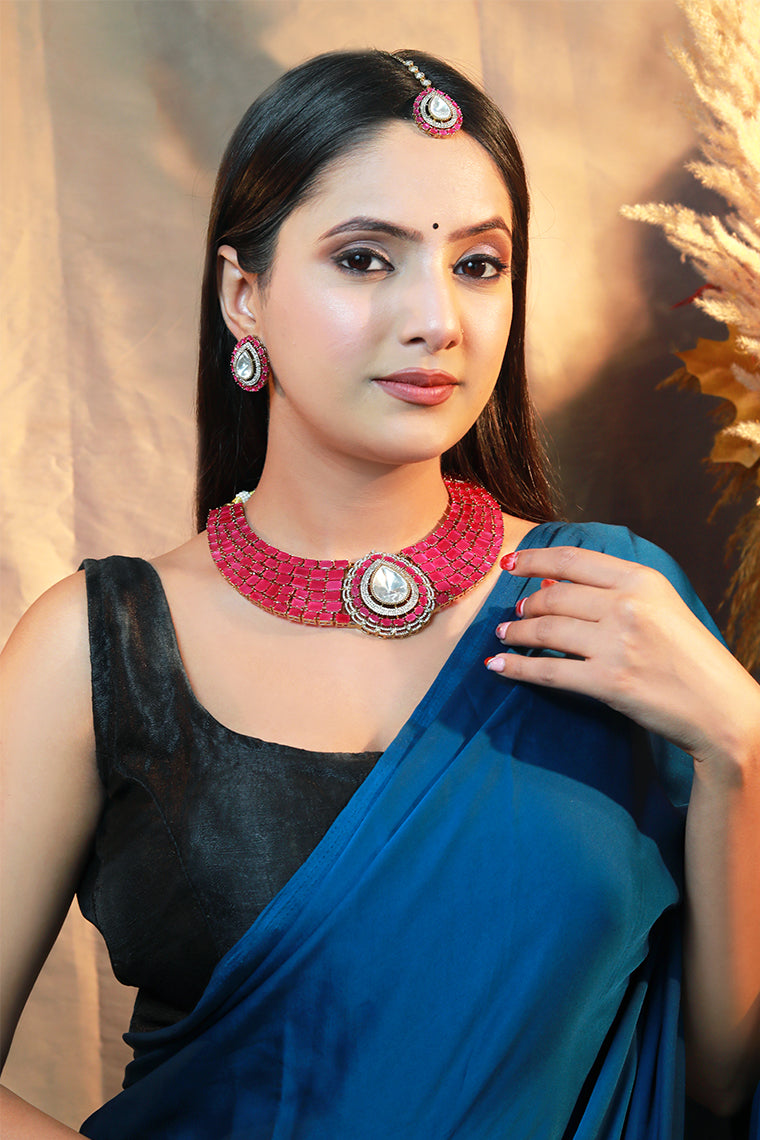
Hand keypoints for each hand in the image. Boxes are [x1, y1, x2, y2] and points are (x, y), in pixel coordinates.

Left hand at [485, 546, 759, 770]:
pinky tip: (498, 665)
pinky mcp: (608, 682)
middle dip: (525, 605)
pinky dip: (516, 667)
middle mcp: (628, 606)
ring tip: (504, 635)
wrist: (720, 709)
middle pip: (554, 596)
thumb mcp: (661, 608)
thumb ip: (615, 591)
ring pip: (546, 630)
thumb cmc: (690, 658)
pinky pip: (548, 671)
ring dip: (516, 633)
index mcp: (643, 580)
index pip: (574, 559)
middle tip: (513, 613)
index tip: (510, 564)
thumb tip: (553, 583)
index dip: (535, 560)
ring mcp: (617, 644)